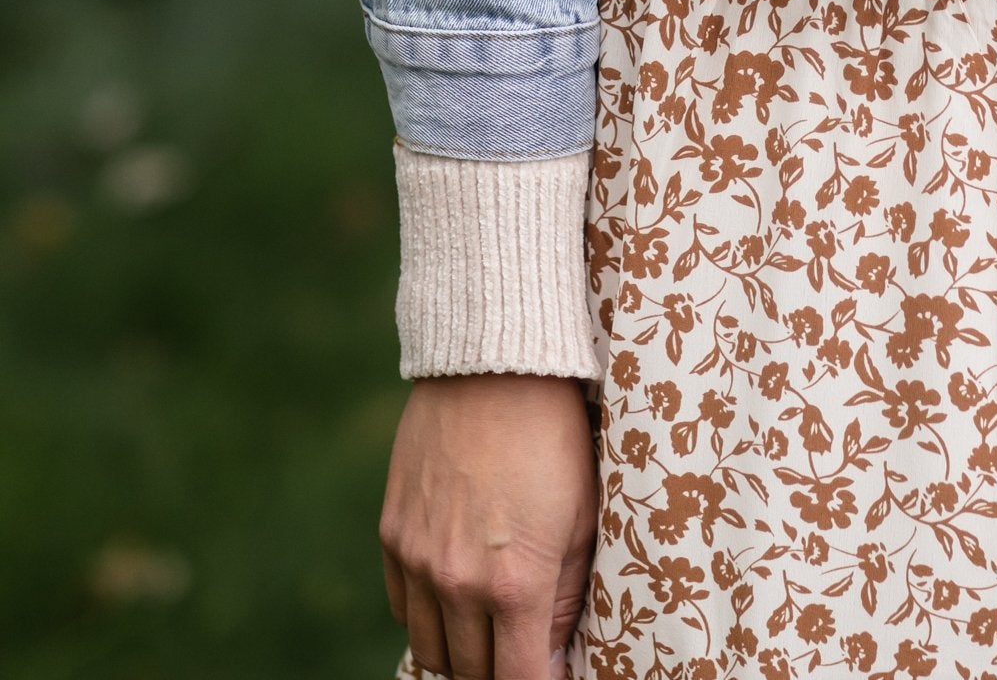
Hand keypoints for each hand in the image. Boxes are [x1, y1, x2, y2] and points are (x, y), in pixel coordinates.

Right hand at [380, 373, 598, 679]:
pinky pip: (402, 607)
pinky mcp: (392, 533)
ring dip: (461, 652)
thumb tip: (553, 654)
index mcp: (515, 583)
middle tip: (522, 649)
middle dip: (499, 672)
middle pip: (470, 674)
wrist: (493, 367)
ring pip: (431, 649)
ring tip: (490, 630)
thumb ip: (567, 598)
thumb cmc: (553, 437)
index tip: (549, 676)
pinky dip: (427, 615)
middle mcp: (456, 582)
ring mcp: (417, 559)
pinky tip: (455, 595)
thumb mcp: (583, 518)